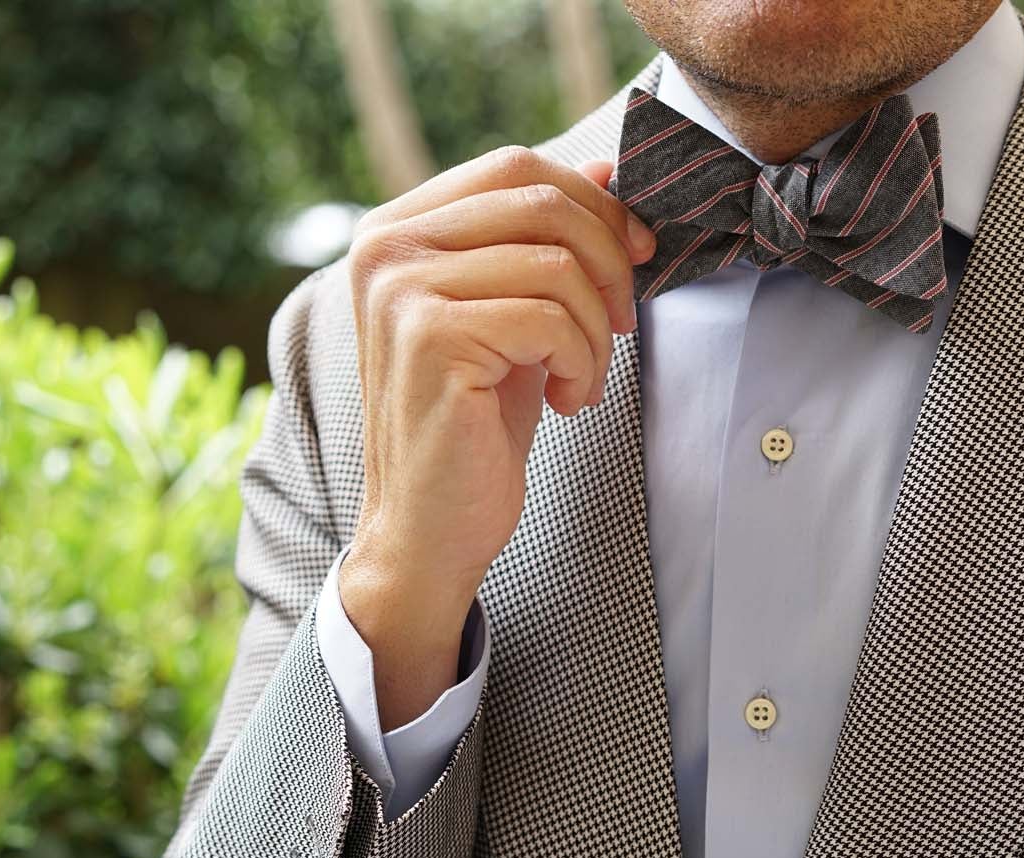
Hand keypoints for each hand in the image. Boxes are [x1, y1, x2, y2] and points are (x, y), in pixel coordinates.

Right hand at [337, 147, 655, 726]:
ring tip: (579, 378)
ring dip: (598, 329)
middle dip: (609, 262)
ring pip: (558, 264)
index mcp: (397, 227)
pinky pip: (551, 319)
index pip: (517, 166)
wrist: (430, 526)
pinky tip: (563, 401)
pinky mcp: (429, 338)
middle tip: (622, 326)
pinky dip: (581, 364)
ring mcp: (400, 289)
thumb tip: (608, 172)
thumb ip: (545, 241)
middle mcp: (385, 246)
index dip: (595, 204)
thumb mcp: (518, 314)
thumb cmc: (477, 422)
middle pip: (543, 201)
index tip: (638, 256)